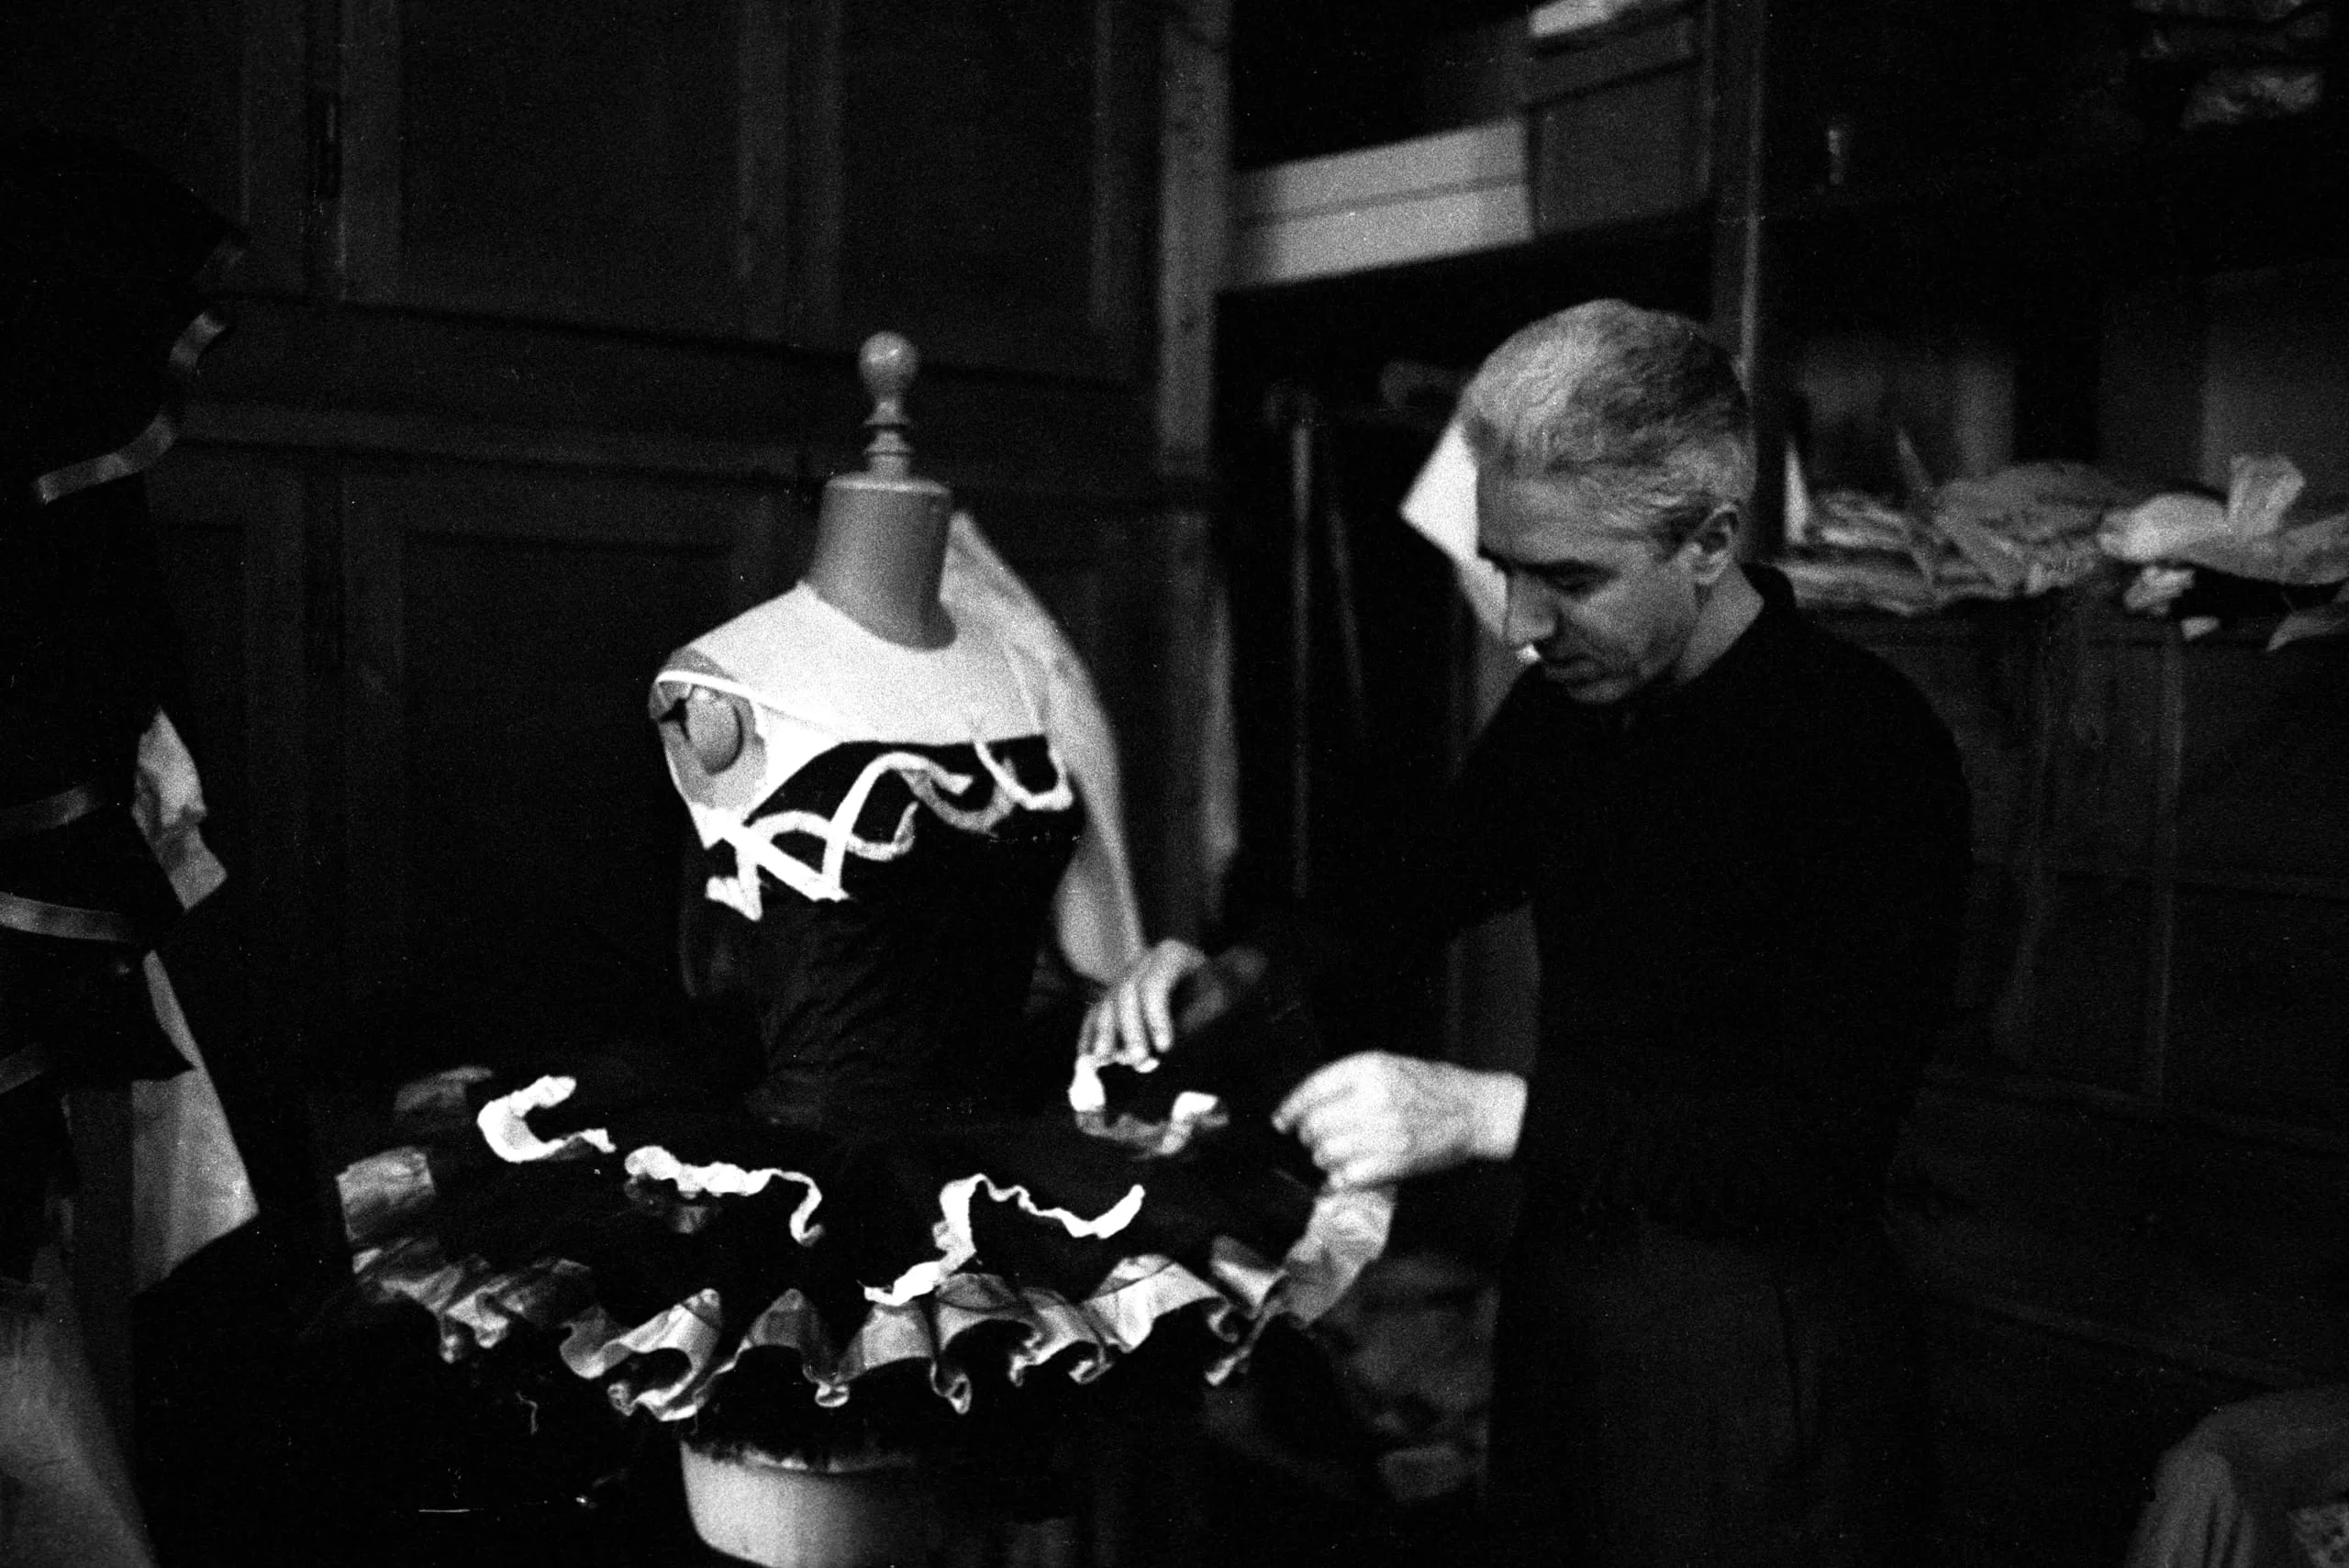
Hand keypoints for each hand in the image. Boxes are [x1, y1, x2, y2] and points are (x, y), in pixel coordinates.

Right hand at [1078, 939, 1206, 1067]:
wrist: (1216, 983)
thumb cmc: (1221, 992)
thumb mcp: (1216, 1001)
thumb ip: (1192, 1019)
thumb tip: (1160, 1048)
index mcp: (1171, 954)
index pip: (1154, 985)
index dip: (1156, 1018)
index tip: (1165, 1048)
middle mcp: (1143, 962)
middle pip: (1126, 993)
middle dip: (1130, 1030)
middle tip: (1137, 1060)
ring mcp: (1126, 976)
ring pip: (1108, 1003)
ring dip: (1105, 1035)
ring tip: (1105, 1061)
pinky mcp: (1116, 995)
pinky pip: (1097, 1012)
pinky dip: (1091, 1034)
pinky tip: (1087, 1056)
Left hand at [1273, 1053, 1525, 1189]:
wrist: (1475, 1111)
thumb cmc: (1434, 1086)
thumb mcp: (1390, 1064)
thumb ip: (1349, 1079)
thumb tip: (1306, 1103)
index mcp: (1370, 1069)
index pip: (1313, 1089)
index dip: (1291, 1108)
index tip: (1282, 1120)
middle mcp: (1373, 1099)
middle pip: (1315, 1124)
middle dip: (1308, 1134)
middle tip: (1315, 1137)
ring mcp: (1384, 1133)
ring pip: (1326, 1152)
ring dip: (1322, 1156)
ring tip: (1333, 1153)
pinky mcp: (1394, 1162)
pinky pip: (1347, 1176)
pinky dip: (1339, 1178)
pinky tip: (1344, 1172)